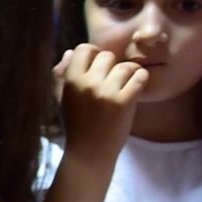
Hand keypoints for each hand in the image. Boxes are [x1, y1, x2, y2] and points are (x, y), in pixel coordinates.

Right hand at [56, 43, 147, 160]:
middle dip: (111, 67)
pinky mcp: (124, 101)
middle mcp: (88, 83)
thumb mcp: (61, 98)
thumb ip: (63, 75)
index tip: (96, 68)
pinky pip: (140, 77)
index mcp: (70, 80)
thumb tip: (70, 52)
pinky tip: (134, 90)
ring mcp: (107, 92)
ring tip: (124, 87)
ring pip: (126, 66)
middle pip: (107, 56)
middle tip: (111, 82)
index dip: (92, 56)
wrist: (89, 153)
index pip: (84, 49)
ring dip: (128, 75)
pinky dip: (140, 81)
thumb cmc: (75, 125)